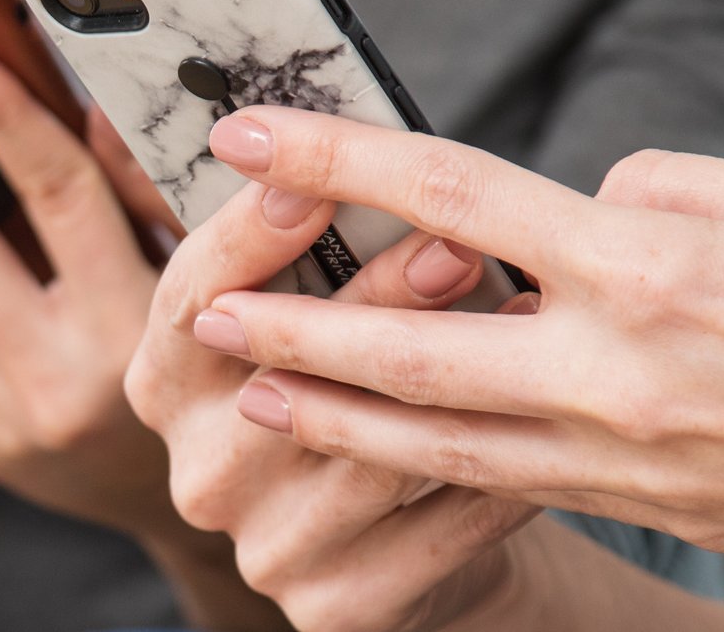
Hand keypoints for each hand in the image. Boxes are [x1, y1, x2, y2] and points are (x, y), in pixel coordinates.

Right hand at [127, 123, 545, 631]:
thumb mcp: (323, 301)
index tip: (309, 173)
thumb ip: (317, 229)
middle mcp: (199, 467)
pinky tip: (553, 416)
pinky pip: (437, 523)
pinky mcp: (339, 603)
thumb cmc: (368, 376)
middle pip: (282, 369)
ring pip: (370, 448)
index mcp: (170, 375)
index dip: (247, 234)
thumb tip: (364, 138)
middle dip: (374, 298)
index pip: (191, 295)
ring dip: (456, 380)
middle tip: (454, 244)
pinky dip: (501, 466)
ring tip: (533, 322)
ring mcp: (264, 544)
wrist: (401, 538)